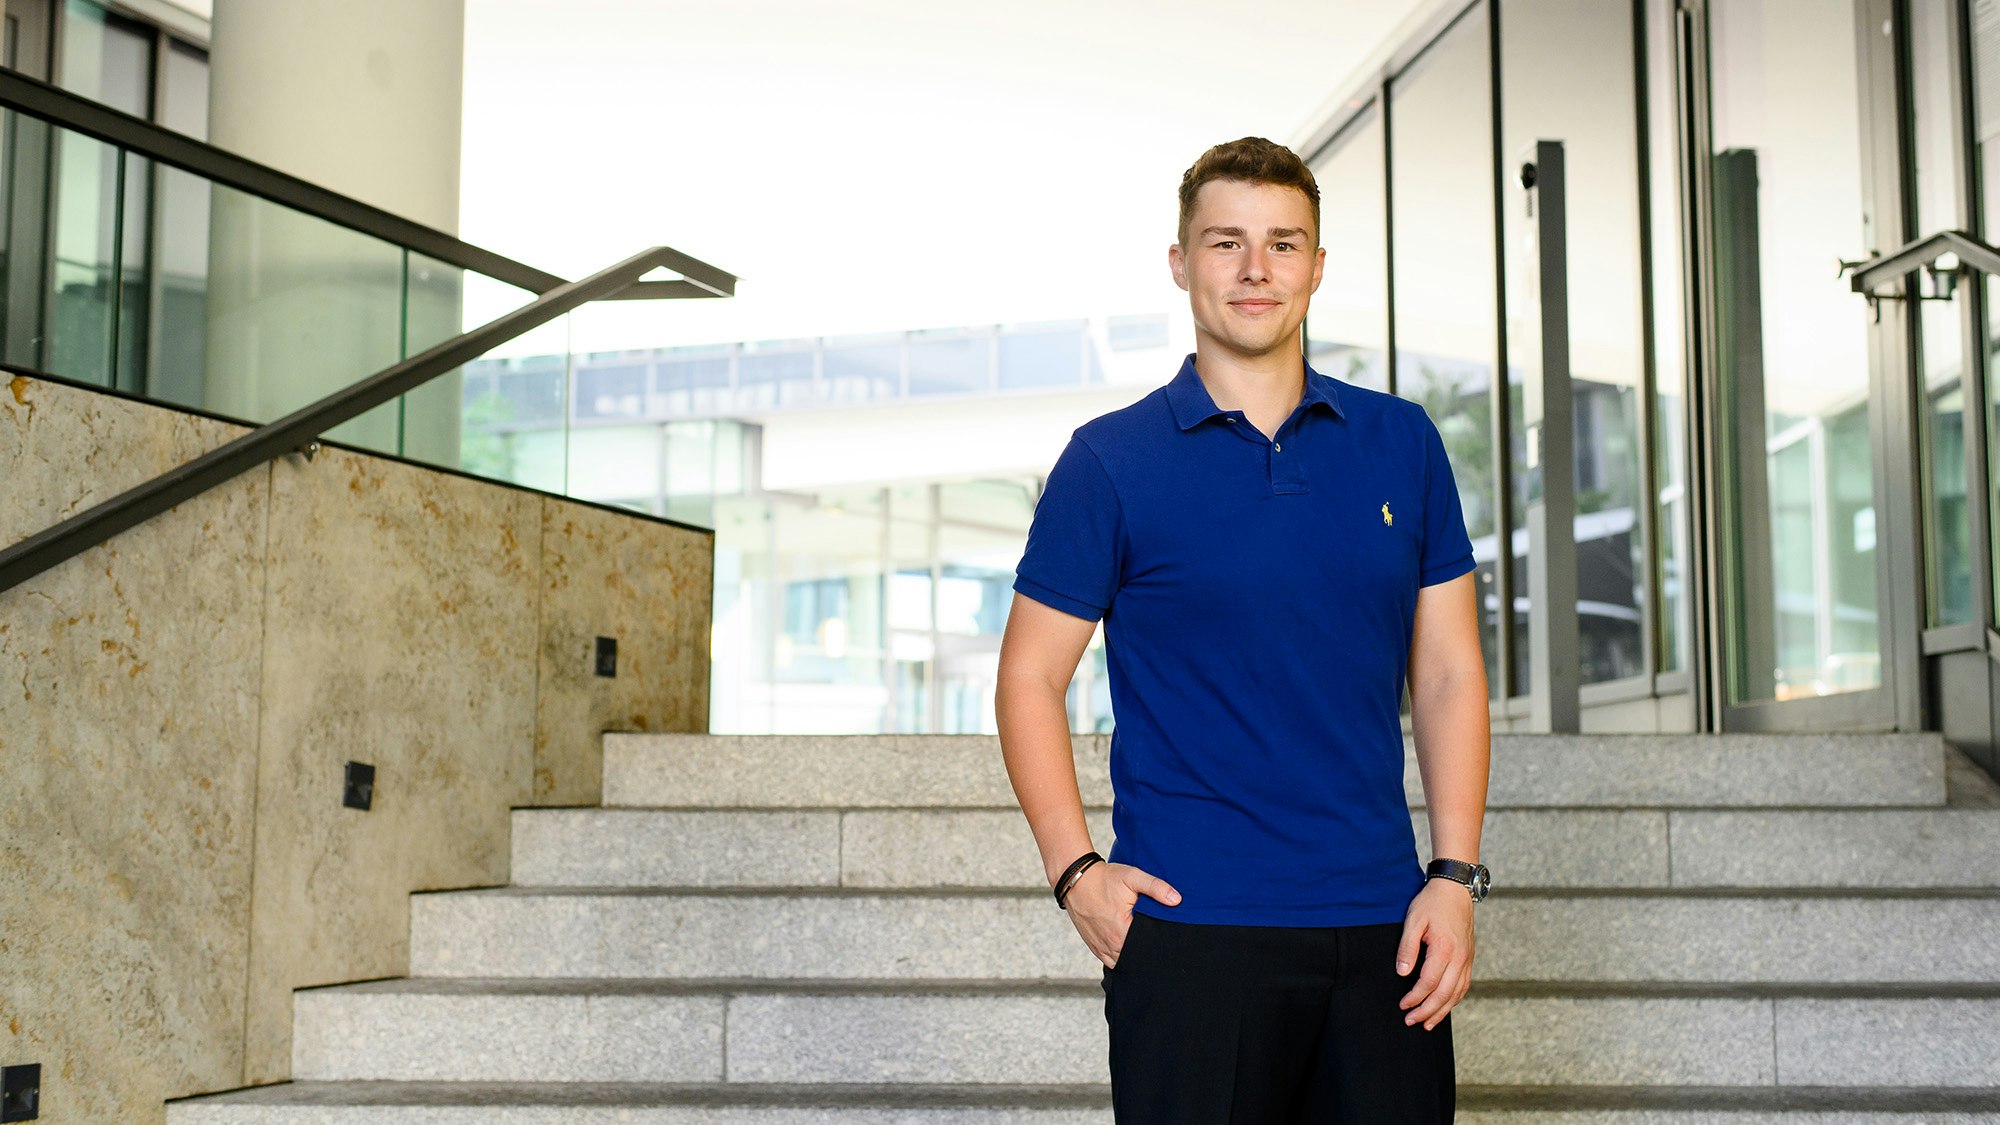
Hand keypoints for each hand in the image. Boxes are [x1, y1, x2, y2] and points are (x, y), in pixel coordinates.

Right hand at [1062, 861, 1181, 967]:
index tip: (1165, 937)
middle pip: (1136, 958)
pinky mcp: (1093, 945)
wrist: (1076, 879)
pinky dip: (1119, 958)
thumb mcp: (1132, 877)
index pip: (1147, 948)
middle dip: (1146, 951)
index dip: (1158, 943)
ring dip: (1133, 957)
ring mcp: (1100, 947)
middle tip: (1156, 941)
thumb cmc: (1104, 878)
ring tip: (1143, 946)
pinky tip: (1128, 950)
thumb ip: (1156, 888)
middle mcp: (1110, 944)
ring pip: (1123, 962)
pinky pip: (1110, 961)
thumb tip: (1177, 900)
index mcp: (1122, 931)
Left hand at [1396, 876, 1474, 1030]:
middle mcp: (1460, 958)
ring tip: (1428, 1024)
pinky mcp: (1469, 958)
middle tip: (1411, 1022)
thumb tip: (1402, 973)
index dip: (1415, 998)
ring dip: (1442, 1011)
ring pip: (1456, 993)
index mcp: (1445, 949)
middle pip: (1444, 994)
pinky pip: (1463, 985)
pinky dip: (1453, 1000)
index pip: (1428, 983)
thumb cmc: (1432, 903)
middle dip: (1427, 1011)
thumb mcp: (1413, 921)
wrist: (1455, 889)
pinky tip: (1444, 1006)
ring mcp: (1467, 959)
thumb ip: (1407, 948)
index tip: (1403, 1006)